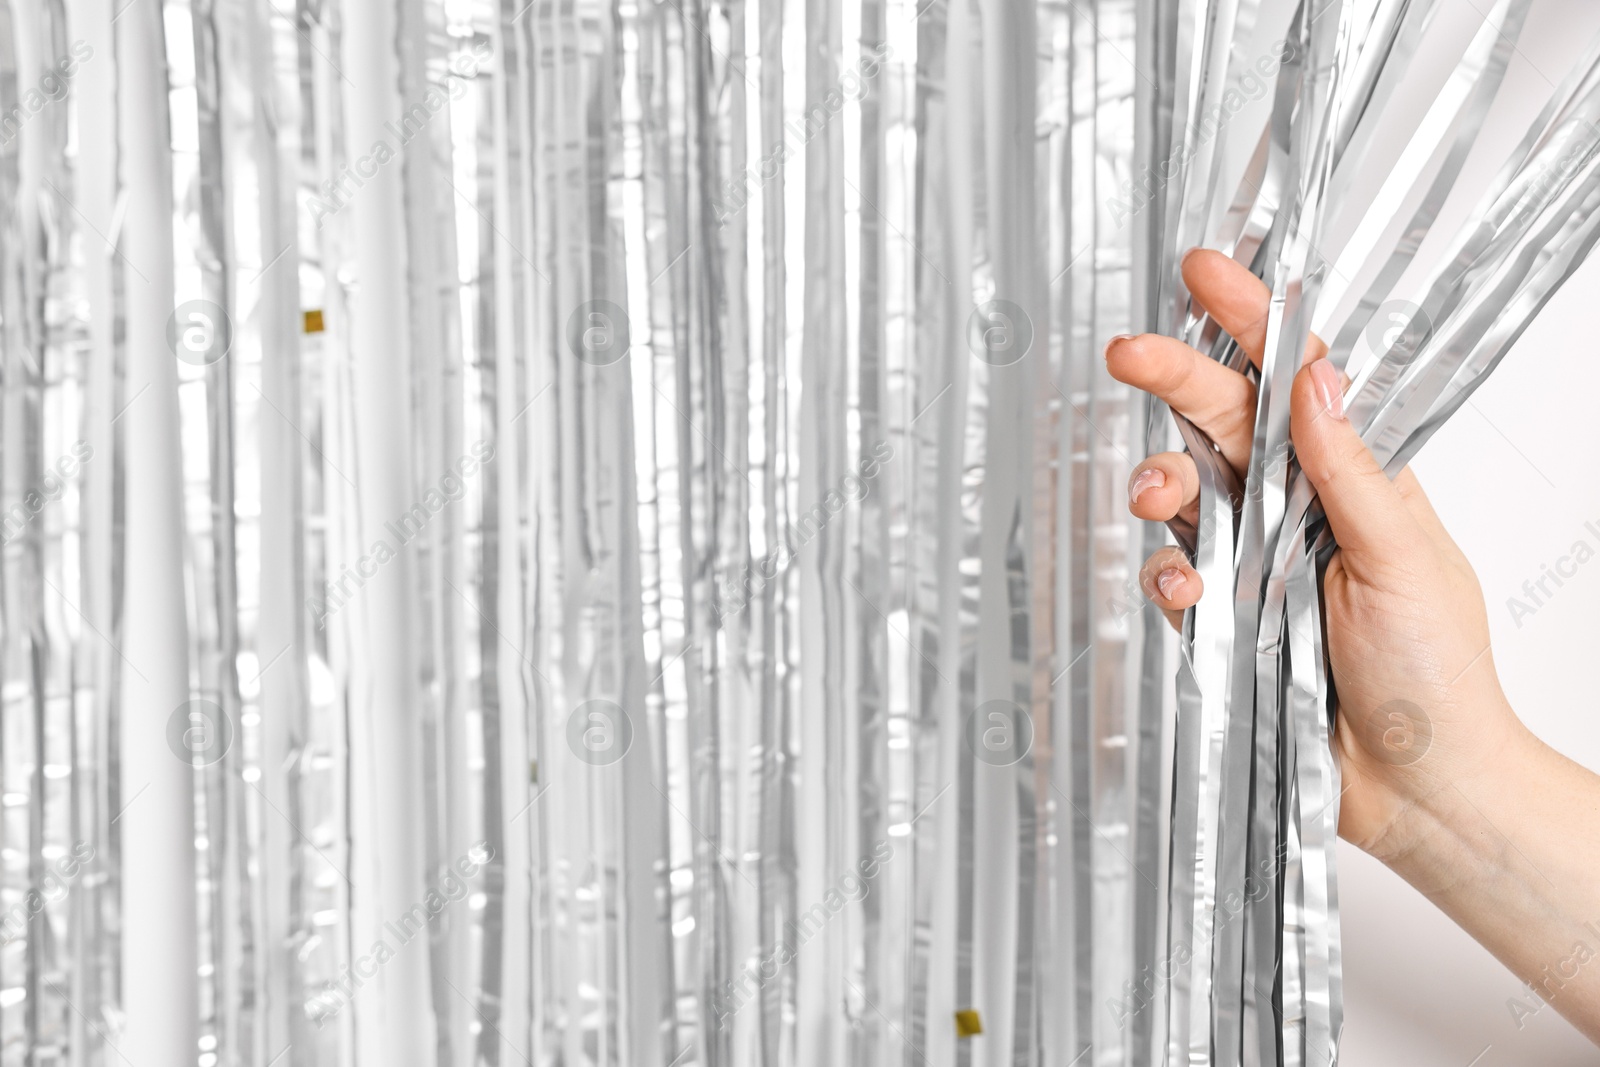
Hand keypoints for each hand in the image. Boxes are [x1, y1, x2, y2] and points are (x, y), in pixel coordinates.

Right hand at [1106, 249, 1532, 858]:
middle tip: (1127, 351)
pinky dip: (1168, 580)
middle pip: (1222, 423)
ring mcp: (1254, 560)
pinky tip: (1186, 594)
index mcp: (1354, 477)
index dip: (1252, 324)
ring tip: (1156, 498)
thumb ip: (1348, 471)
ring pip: (1183, 495)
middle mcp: (1296, 508)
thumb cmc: (1439, 674)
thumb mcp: (1404, 557)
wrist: (1416, 781)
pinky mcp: (1221, 615)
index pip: (1294, 381)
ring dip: (1159, 485)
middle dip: (1173, 379)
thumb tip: (1312, 379)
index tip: (1206, 274)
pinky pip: (1172, 577)